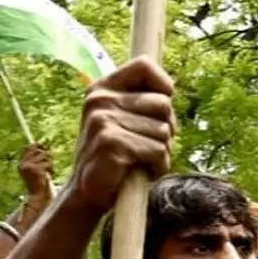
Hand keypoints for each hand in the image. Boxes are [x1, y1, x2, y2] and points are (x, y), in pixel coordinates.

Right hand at [18, 143, 53, 197]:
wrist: (38, 195)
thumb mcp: (35, 170)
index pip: (29, 148)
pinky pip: (48, 163)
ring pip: (45, 156)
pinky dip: (52, 168)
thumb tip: (41, 144)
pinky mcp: (37, 169)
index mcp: (21, 164)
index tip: (45, 146)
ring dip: (50, 163)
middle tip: (50, 161)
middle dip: (46, 154)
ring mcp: (29, 167)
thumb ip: (37, 158)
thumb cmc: (38, 182)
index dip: (38, 145)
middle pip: (38, 150)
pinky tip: (50, 174)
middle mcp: (23, 164)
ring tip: (49, 171)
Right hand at [70, 57, 175, 213]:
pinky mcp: (112, 143)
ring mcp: (104, 121)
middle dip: (167, 128)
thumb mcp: (120, 120)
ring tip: (143, 161)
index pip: (143, 65)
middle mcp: (100, 100)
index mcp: (101, 89)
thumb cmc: (112, 156)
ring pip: (163, 130)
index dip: (163, 83)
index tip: (164, 105)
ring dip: (162, 152)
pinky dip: (158, 166)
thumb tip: (170, 90)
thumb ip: (140, 101)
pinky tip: (143, 172)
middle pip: (163, 103)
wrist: (87, 193)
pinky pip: (157, 150)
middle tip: (150, 145)